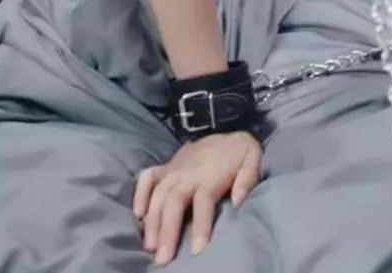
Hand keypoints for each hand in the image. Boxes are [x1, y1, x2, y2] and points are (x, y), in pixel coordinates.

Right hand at [133, 130, 261, 265]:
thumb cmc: (239, 154)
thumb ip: (248, 179)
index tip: (197, 250)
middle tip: (162, 257)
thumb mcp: (253, 159)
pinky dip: (140, 193)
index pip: (203, 202)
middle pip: (174, 201)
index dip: (201, 226)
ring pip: (158, 194)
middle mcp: (188, 172)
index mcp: (211, 174)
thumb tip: (238, 201)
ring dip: (152, 220)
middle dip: (167, 230)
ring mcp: (174, 168)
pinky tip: (138, 215)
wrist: (227, 135)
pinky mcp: (166, 166)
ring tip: (149, 246)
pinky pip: (147, 177)